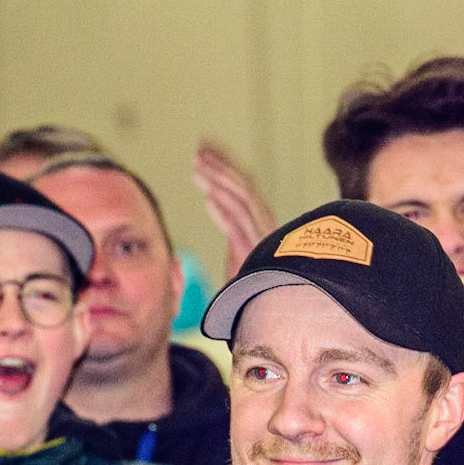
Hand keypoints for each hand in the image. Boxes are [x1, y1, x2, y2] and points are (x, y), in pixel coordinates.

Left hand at [193, 140, 275, 279]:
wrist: (266, 315)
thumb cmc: (250, 283)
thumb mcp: (236, 245)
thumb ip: (228, 222)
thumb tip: (211, 201)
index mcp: (262, 221)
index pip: (244, 184)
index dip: (224, 164)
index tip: (204, 150)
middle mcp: (266, 226)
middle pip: (244, 187)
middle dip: (221, 166)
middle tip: (198, 150)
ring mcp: (264, 239)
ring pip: (242, 202)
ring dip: (219, 183)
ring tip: (197, 168)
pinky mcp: (256, 254)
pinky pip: (241, 228)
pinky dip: (225, 212)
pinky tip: (208, 199)